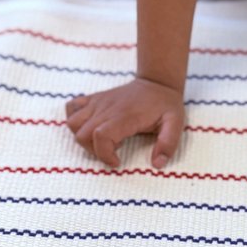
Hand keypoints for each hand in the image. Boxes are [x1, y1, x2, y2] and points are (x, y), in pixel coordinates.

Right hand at [66, 78, 186, 169]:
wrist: (157, 82)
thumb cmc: (165, 105)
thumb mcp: (175, 124)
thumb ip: (168, 144)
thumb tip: (157, 164)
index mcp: (126, 116)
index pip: (101, 136)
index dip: (104, 154)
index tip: (117, 161)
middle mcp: (107, 108)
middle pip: (83, 134)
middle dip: (95, 151)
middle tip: (113, 151)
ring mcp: (98, 102)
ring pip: (73, 123)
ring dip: (83, 138)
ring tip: (103, 140)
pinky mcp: (94, 99)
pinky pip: (71, 107)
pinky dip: (74, 119)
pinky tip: (90, 126)